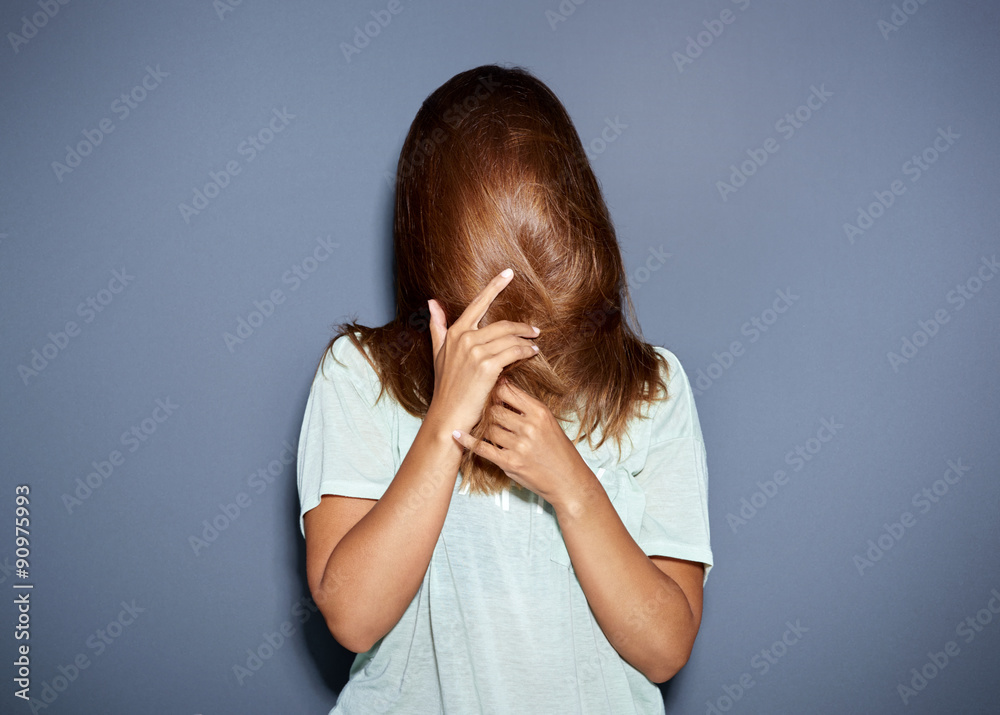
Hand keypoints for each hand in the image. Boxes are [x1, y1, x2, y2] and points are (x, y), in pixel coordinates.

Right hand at [426, 268, 539, 434]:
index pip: (478, 303)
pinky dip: (525, 351)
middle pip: (501, 324)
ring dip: (525, 340)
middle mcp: (464, 338)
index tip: (509, 273)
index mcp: (454, 332)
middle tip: (535, 329)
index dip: (494, 286)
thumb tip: (431, 301)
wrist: (448, 415)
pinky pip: (513, 352)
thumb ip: (437, 326)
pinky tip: (532, 353)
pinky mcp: (487, 366)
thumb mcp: (438, 353)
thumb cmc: (446, 386)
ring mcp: (475, 352)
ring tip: (535, 343)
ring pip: (509, 338)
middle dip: (521, 326)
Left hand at [451, 379, 592, 506]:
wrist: (568, 480)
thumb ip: (526, 408)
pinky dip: (467, 441)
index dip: (495, 388)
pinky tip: (457, 434)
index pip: (508, 391)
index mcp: (539, 412)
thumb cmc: (558, 450)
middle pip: (494, 409)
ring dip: (484, 427)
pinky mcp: (509, 463)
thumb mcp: (548, 422)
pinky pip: (482, 448)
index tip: (488, 388)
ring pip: (488, 427)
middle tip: (481, 409)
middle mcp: (529, 427)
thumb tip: (502, 389)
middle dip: (487, 410)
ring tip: (482, 425)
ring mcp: (519, 446)